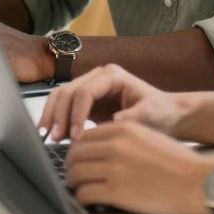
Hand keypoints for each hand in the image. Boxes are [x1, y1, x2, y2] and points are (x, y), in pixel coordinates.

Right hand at [38, 64, 184, 142]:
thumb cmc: (160, 112)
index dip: (77, 113)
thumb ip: (133, 116)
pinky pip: (65, 107)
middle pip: (67, 91)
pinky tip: (55, 136)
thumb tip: (114, 120)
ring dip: (52, 116)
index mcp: (112, 75)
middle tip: (54, 138)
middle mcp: (97, 77)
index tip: (76, 136)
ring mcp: (90, 87)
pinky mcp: (86, 101)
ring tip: (48, 137)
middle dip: (58, 115)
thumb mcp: (151, 114)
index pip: (85, 91)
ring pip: (61, 97)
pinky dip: (57, 120)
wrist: (166, 114)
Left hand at [64, 120, 210, 213]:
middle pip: (75, 153)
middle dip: (71, 166)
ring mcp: (115, 168)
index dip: (77, 149)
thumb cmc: (181, 164)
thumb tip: (100, 151)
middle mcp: (116, 145)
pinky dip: (82, 198)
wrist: (201, 183)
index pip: (85, 136)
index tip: (78, 158)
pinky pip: (85, 194)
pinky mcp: (117, 192)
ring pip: (76, 173)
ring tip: (79, 189)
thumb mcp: (149, 137)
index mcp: (123, 129)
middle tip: (74, 175)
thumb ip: (123, 140)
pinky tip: (89, 200)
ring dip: (74, 183)